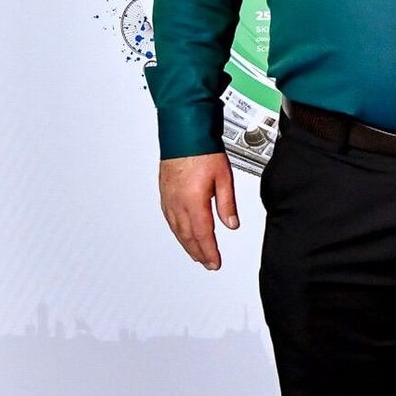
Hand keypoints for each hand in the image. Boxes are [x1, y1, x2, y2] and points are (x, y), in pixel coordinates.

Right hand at [159, 152, 238, 268]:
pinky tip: (181, 234)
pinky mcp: (164, 193)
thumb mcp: (223, 177)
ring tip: (196, 254)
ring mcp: (168, 199)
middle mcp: (178, 203)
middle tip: (207, 263)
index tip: (214, 263)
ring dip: (186, 245)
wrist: (183, 132)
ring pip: (177, 230)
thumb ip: (227, 204)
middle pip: (188, 236)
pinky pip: (169, 219)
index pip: (203, 235)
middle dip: (198, 253)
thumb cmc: (202, 150)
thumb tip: (231, 224)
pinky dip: (177, 231)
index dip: (209, 252)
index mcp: (194, 201)